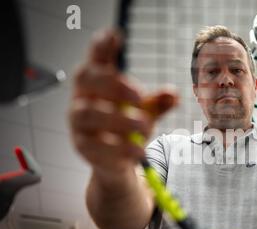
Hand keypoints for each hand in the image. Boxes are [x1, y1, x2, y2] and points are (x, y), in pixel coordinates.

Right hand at [69, 29, 177, 175]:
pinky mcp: (82, 146)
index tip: (116, 34)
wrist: (118, 161)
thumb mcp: (148, 112)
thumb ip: (160, 103)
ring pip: (89, 113)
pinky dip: (119, 147)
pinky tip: (138, 150)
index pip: (95, 58)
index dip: (102, 45)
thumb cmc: (128, 127)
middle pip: (86, 79)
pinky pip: (95, 145)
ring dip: (119, 119)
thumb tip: (173, 94)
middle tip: (140, 95)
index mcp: (98, 82)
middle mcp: (82, 97)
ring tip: (146, 125)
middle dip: (113, 84)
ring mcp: (78, 122)